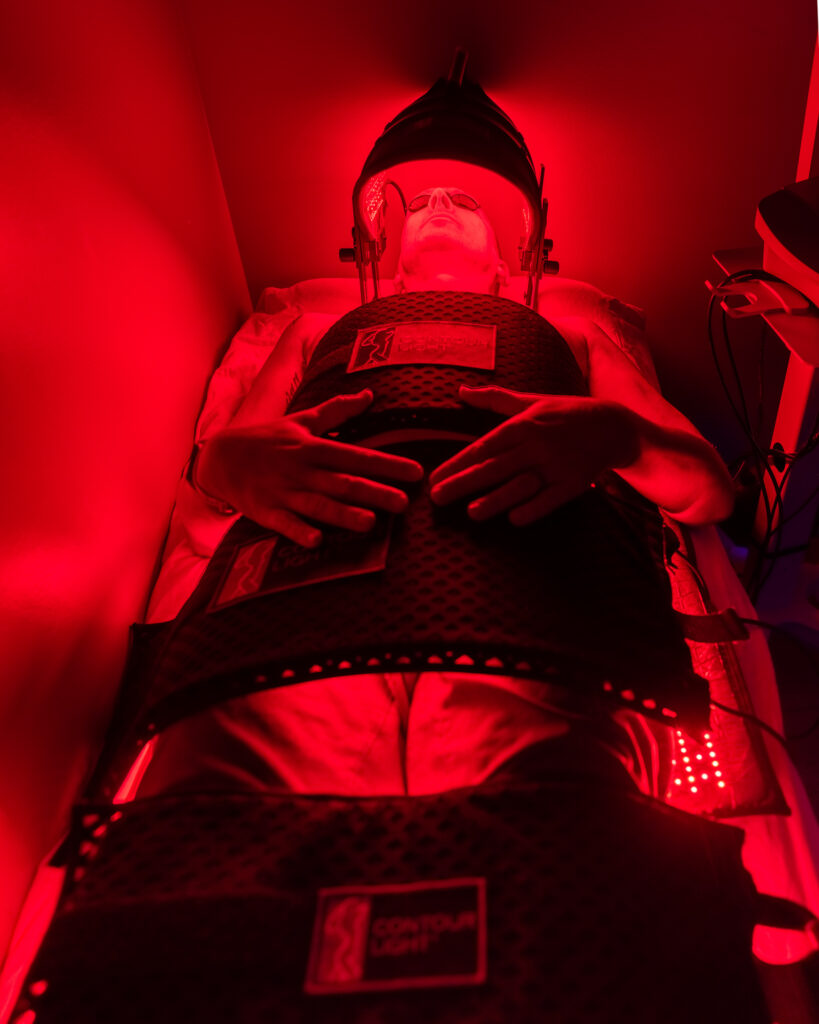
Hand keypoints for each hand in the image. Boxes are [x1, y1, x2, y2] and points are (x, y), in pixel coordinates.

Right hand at [196, 389, 423, 545]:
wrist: (219, 457)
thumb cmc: (267, 439)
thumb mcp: (301, 420)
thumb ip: (337, 411)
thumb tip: (369, 395)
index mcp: (313, 446)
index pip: (357, 456)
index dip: (388, 465)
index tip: (416, 473)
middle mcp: (302, 470)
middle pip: (343, 483)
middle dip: (374, 492)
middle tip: (404, 503)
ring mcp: (283, 492)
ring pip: (318, 505)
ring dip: (343, 515)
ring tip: (370, 523)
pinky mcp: (265, 512)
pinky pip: (284, 524)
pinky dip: (298, 531)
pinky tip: (316, 541)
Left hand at [428, 385, 637, 525]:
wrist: (613, 425)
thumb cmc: (566, 413)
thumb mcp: (531, 401)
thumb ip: (494, 398)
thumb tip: (461, 391)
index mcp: (523, 424)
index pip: (483, 447)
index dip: (457, 463)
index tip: (435, 478)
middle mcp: (537, 444)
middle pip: (495, 467)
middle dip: (464, 483)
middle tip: (437, 498)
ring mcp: (556, 465)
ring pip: (521, 485)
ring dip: (496, 499)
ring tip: (471, 513)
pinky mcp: (574, 483)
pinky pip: (552, 499)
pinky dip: (534, 508)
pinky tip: (514, 519)